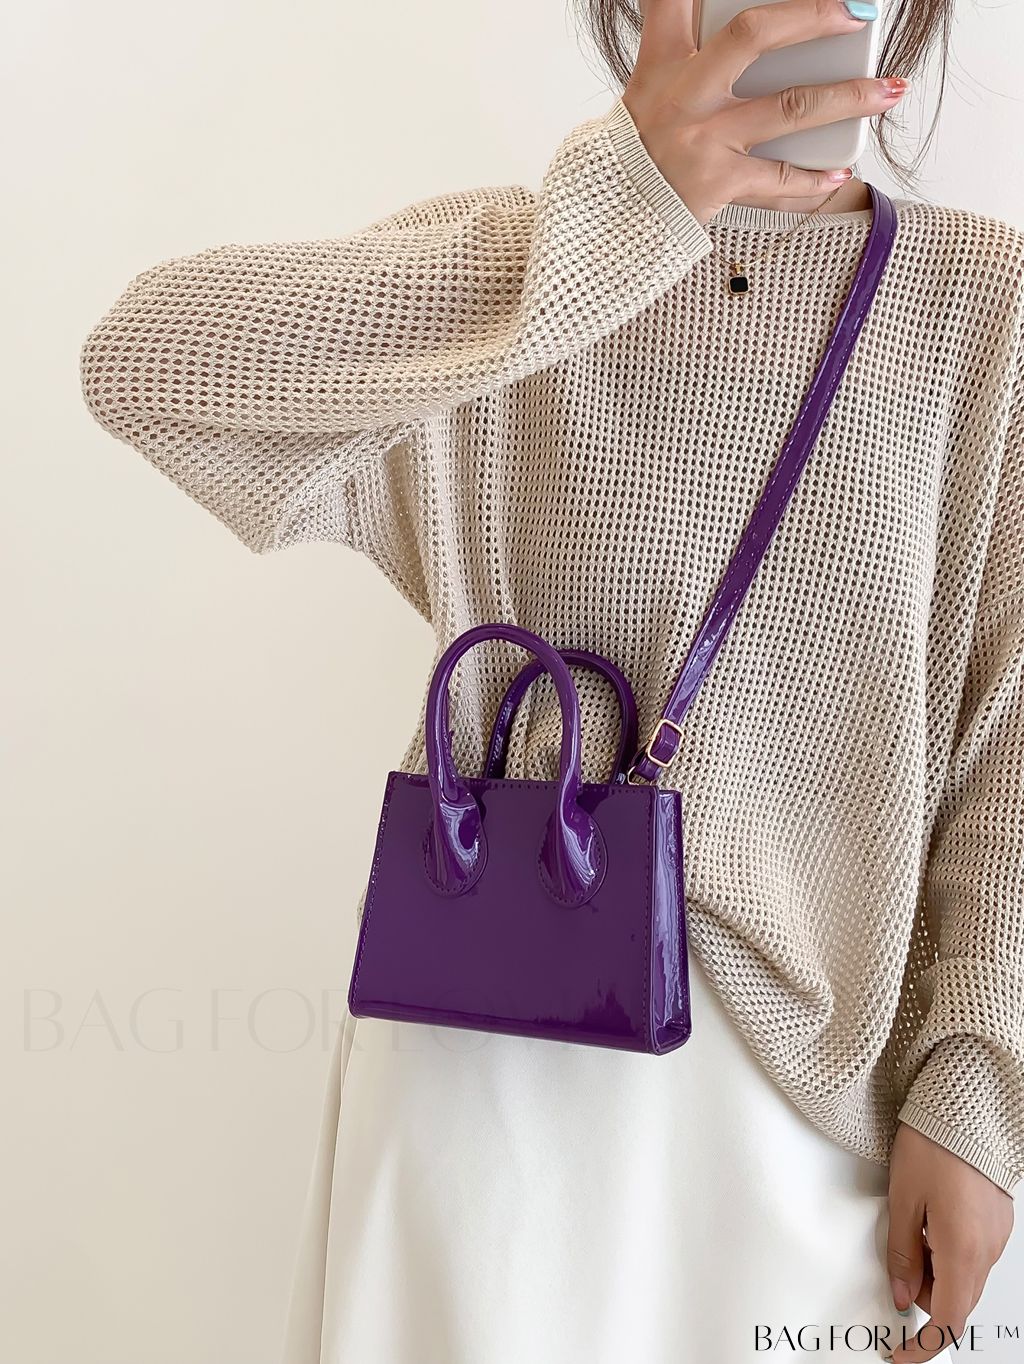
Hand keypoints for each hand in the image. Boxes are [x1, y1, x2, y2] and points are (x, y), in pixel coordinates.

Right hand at [621, 0, 908, 226]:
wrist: (614, 219)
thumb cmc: (641, 150)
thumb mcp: (650, 87)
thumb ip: (687, 45)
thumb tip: (757, 27)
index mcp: (664, 61)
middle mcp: (684, 95)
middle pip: (753, 35)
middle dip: (811, 17)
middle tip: (856, 12)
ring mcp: (703, 140)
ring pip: (789, 108)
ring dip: (848, 98)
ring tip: (888, 89)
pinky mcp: (718, 184)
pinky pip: (779, 180)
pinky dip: (815, 180)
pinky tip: (843, 172)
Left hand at [886, 1121, 1013, 1361]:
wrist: (964, 1108)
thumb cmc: (932, 1146)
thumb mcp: (903, 1200)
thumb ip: (902, 1254)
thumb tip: (903, 1295)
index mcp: (963, 1251)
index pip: (948, 1321)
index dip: (924, 1346)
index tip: (900, 1355)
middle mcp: (988, 1250)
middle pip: (957, 1301)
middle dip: (926, 1298)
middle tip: (898, 1272)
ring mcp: (998, 1236)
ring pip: (966, 1277)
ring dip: (937, 1273)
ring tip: (912, 1233)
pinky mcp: (999, 1221)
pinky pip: (974, 1254)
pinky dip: (950, 1253)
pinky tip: (930, 1222)